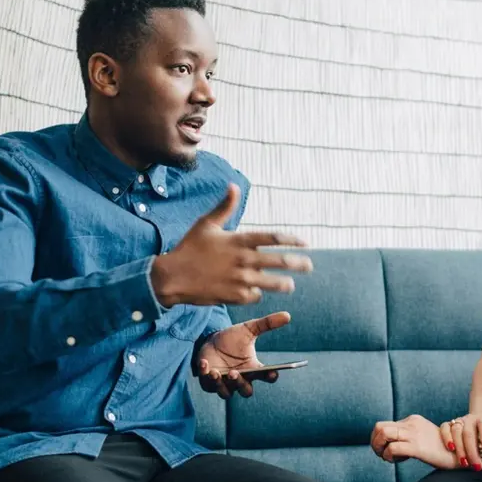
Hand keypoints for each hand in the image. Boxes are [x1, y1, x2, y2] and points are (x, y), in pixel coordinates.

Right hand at [151, 184, 312, 306]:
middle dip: (298, 264)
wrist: (173, 277)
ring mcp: (240, 279)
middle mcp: (243, 260)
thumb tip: (234, 185)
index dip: (292, 240)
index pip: (273, 238)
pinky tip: (257, 291)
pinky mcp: (235, 296)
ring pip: (272, 283)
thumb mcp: (206, 224)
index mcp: (239, 240)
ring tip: (290, 284)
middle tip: (308, 265)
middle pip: (280, 262)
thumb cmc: (189, 248)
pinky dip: (257, 293)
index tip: (305, 243)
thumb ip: (225, 206)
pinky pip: (254, 295)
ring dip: (284, 284)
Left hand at [196, 312, 288, 399]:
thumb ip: (267, 324)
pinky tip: (205, 363)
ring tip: (217, 372)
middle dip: (241, 384)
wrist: (211, 340)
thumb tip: (287, 315)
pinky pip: (208, 384)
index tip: (272, 373)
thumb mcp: (249, 329)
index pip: (267, 377)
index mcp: (254, 369)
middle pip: (246, 391)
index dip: (271, 377)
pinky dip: (205, 375)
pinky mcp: (208, 382)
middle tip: (236, 373)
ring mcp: (225, 383)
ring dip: (222, 384)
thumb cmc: (232, 338)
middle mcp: (241, 379)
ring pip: (226, 393)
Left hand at [370, 415, 460, 469]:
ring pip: (383, 434)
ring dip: (379, 448)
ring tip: (388, 458)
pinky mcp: (417, 447)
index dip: (379, 439)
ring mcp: (414, 434)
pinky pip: (392, 448)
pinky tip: (398, 461)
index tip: (386, 451)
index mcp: (412, 420)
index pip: (384, 425)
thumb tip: (391, 445)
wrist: (460, 455)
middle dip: (375, 442)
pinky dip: (389, 456)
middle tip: (382, 454)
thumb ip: (409, 438)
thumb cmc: (442, 450)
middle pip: (379, 427)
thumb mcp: (422, 439)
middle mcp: (411, 424)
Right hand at [439, 413, 481, 470]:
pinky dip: (447, 438)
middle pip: (468, 433)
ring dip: (460, 448)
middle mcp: (471, 418)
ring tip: (464, 463)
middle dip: (472, 451)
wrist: (478, 437)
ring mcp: (459, 421)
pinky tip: (451, 448)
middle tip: (477, 466)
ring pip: (456, 431)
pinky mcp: (448, 425)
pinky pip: (445, 428)